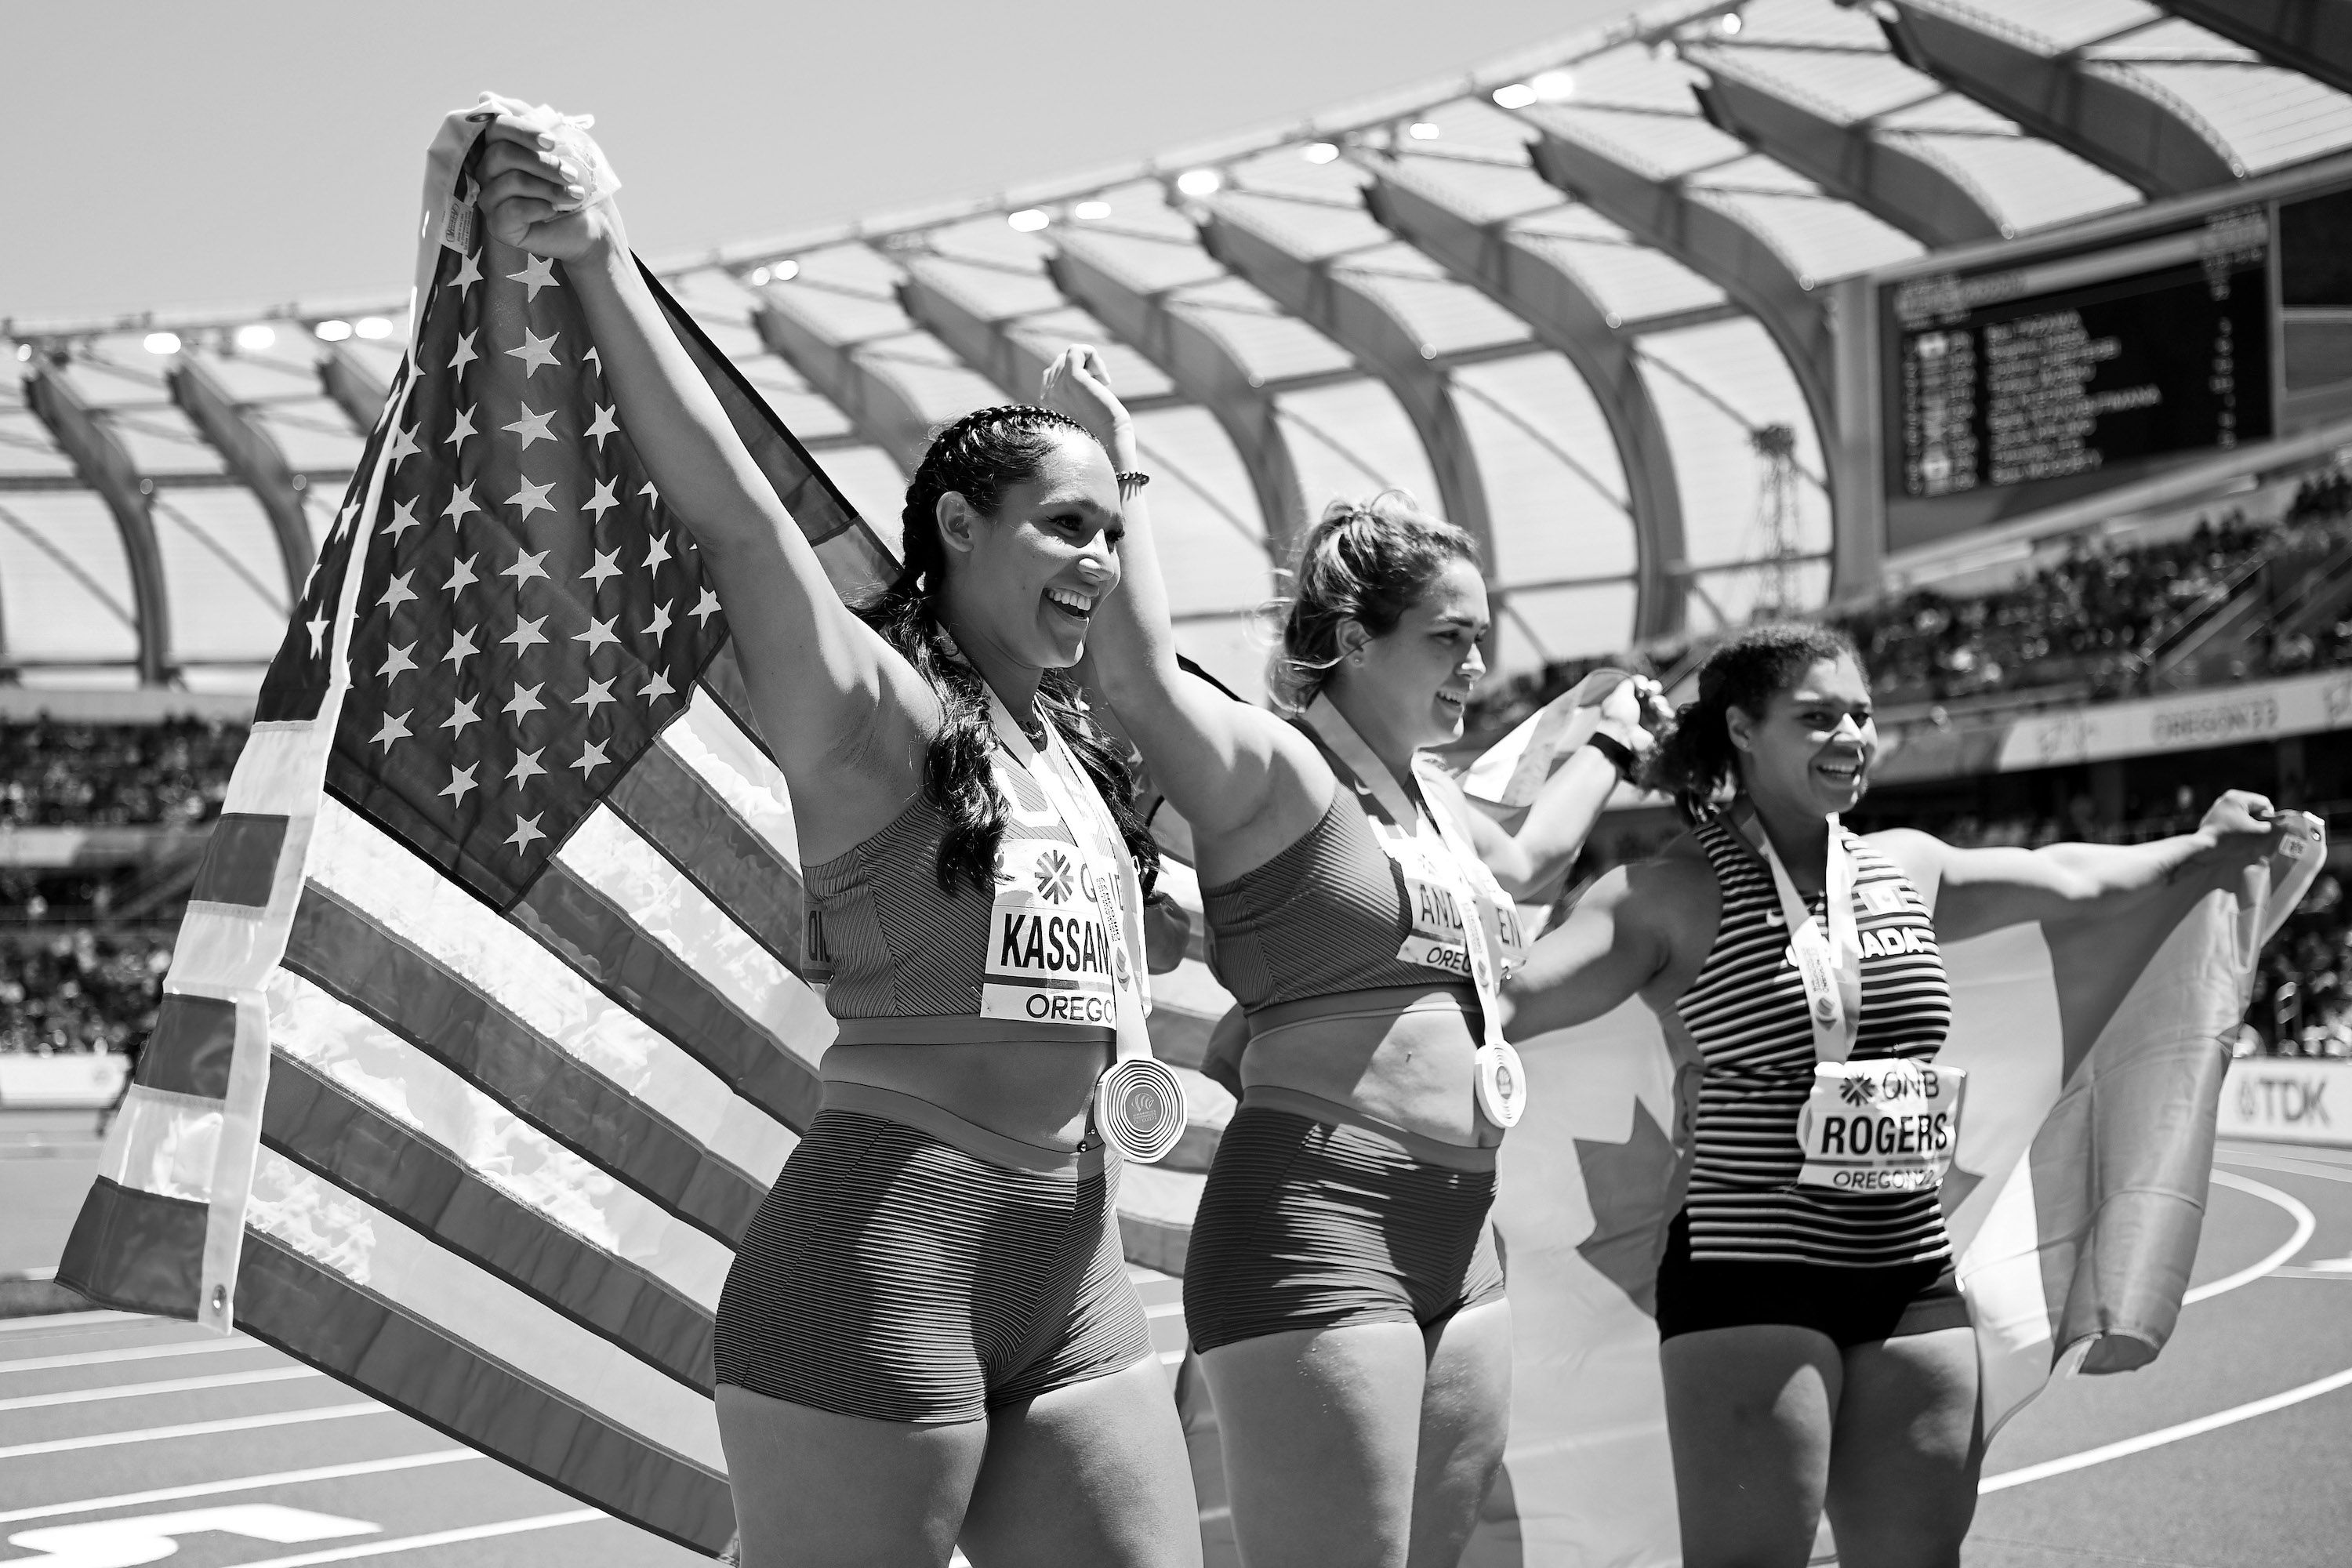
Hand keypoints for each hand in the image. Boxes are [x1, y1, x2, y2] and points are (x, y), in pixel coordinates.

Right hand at [475, 102, 623, 265]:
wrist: (592, 226)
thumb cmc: (575, 182)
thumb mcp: (559, 143)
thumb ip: (528, 118)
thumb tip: (485, 96)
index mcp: (500, 148)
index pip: (497, 127)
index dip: (524, 130)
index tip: (553, 141)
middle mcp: (488, 173)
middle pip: (501, 154)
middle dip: (542, 163)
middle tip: (571, 174)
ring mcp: (491, 200)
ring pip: (509, 181)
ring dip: (548, 187)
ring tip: (574, 194)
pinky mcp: (499, 226)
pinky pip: (511, 210)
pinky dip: (539, 208)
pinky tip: (554, 211)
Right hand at [1040, 345, 1133, 457]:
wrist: (1110, 444)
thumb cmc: (1103, 433)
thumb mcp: (1083, 411)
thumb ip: (1076, 393)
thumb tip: (1084, 372)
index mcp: (1047, 402)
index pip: (1055, 371)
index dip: (1078, 375)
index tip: (1092, 395)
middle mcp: (1048, 394)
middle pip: (1063, 360)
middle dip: (1085, 368)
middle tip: (1099, 391)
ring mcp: (1057, 386)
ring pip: (1071, 354)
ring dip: (1092, 364)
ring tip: (1101, 385)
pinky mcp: (1072, 379)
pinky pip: (1076, 350)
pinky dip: (1093, 355)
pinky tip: (1104, 379)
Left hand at [1573, 671, 1667, 753]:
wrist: (1620, 736)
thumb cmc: (1617, 716)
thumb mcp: (1619, 695)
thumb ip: (1629, 684)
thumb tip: (1638, 680)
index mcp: (1629, 698)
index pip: (1642, 685)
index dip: (1644, 683)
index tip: (1641, 686)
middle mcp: (1639, 707)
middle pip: (1655, 691)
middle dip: (1654, 688)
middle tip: (1650, 693)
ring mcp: (1649, 717)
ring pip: (1662, 703)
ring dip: (1660, 701)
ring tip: (1654, 704)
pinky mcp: (1657, 727)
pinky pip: (1667, 717)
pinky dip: (1666, 712)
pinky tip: (1661, 712)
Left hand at [2199, 789, 2290, 863]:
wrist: (2204, 847)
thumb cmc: (2231, 838)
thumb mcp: (2256, 832)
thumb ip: (2271, 826)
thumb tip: (2281, 824)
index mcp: (2237, 797)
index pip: (2264, 803)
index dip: (2268, 816)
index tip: (2263, 829)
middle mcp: (2227, 798)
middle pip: (2253, 807)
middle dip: (2257, 820)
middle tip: (2254, 833)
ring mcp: (2219, 806)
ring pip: (2243, 813)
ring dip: (2248, 824)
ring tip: (2244, 836)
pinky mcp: (2214, 816)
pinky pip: (2233, 818)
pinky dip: (2237, 826)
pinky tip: (2235, 836)